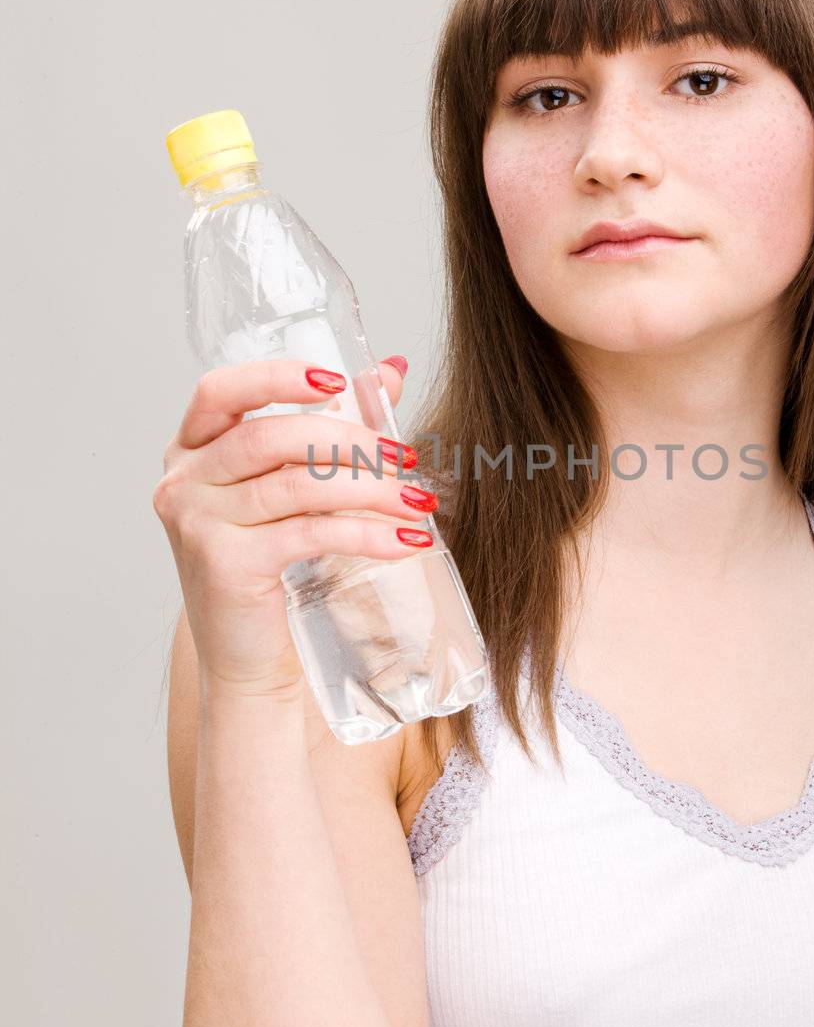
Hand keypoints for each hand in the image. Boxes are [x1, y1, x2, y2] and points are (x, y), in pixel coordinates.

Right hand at [153, 357, 437, 697]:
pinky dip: (365, 534)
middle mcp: (182, 481)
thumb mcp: (294, 487)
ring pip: (296, 486)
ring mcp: (197, 524)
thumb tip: (390, 369)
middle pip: (270, 437)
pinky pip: (308, 534)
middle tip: (405, 456)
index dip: (277, 377)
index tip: (338, 380)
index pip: (220, 390)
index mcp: (190, 449)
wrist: (247, 657)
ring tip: (419, 502)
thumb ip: (335, 424)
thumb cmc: (271, 563)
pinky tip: (404, 542)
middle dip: (349, 442)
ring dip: (370, 490)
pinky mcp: (225, 565)